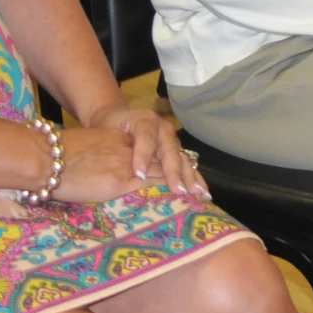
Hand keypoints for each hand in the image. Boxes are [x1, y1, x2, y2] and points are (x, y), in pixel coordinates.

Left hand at [87, 104, 206, 196]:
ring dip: (191, 177)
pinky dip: (194, 179)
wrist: (117, 119)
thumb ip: (117, 144)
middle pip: (171, 151)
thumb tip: (133, 170)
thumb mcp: (109, 130)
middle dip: (175, 172)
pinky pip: (186, 166)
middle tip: (180, 190)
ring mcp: (172, 142)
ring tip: (199, 193)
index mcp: (147, 121)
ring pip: (183, 158)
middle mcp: (164, 130)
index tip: (140, 175)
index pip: (147, 138)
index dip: (144, 155)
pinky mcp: (176, 153)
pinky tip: (203, 193)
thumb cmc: (111, 127)